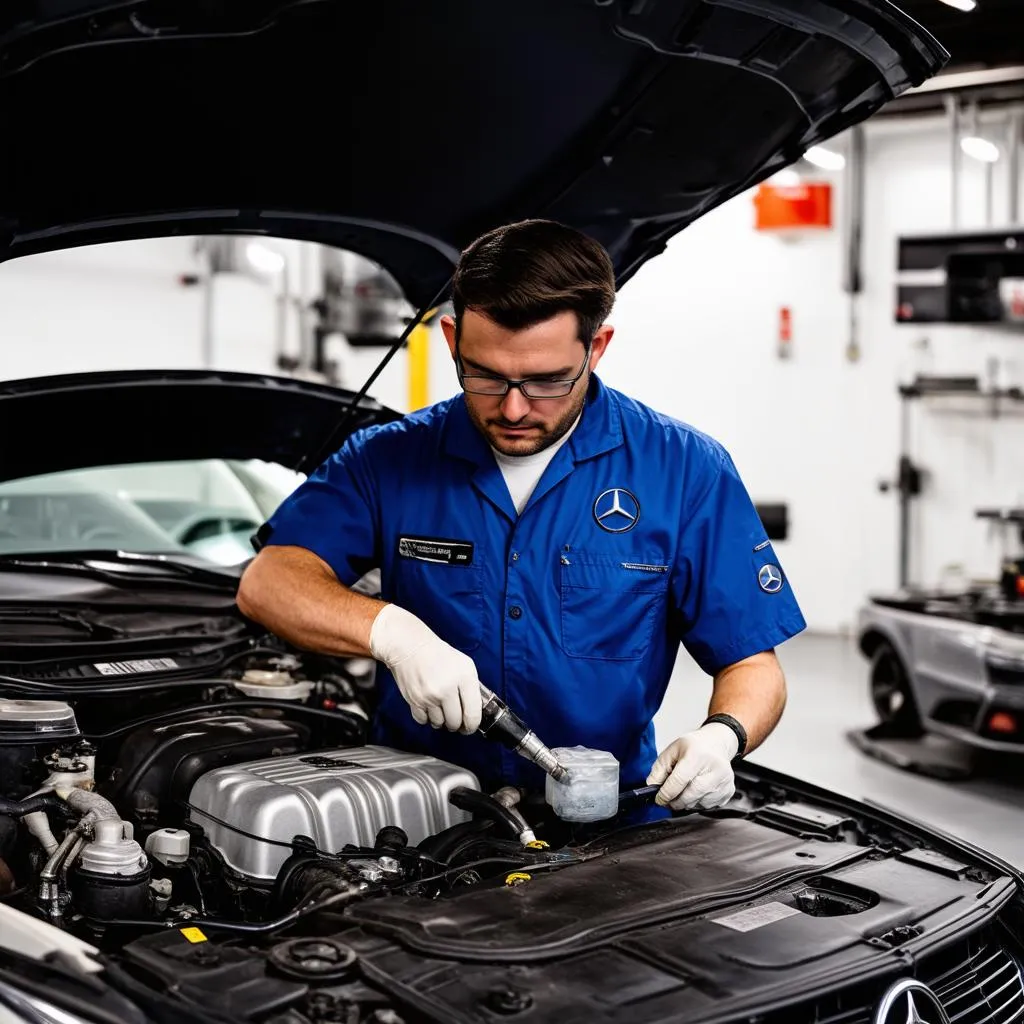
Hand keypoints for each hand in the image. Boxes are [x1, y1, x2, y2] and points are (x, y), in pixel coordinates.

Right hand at [369, 604, 482, 732]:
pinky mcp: (415, 700)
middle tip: (454, 719)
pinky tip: (428, 707)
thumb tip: (475, 709)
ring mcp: (430, 696)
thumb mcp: (464, 664)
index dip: (472, 725)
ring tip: (440, 709)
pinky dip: (426, 718)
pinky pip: (423, 720)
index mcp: (464, 678)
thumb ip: (472, 686)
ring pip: (439, 723)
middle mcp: (448, 689)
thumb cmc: (438, 654)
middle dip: (456, 724)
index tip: (470, 727)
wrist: (410, 646)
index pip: (472, 714)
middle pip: (455, 723)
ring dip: (440, 720)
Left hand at [646, 723, 738, 810]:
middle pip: (690, 795)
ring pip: (698, 803)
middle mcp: (715, 768)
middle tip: (668, 799)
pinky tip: (696, 791)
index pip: (679, 780)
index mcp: (698, 755)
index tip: (659, 799)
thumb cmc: (694, 746)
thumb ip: (659, 769)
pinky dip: (698, 803)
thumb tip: (651, 786)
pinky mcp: (729, 791)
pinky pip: (708, 806)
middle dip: (675, 801)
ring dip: (686, 802)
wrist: (717, 743)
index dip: (666, 793)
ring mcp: (724, 781)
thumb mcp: (672, 750)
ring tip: (683, 790)